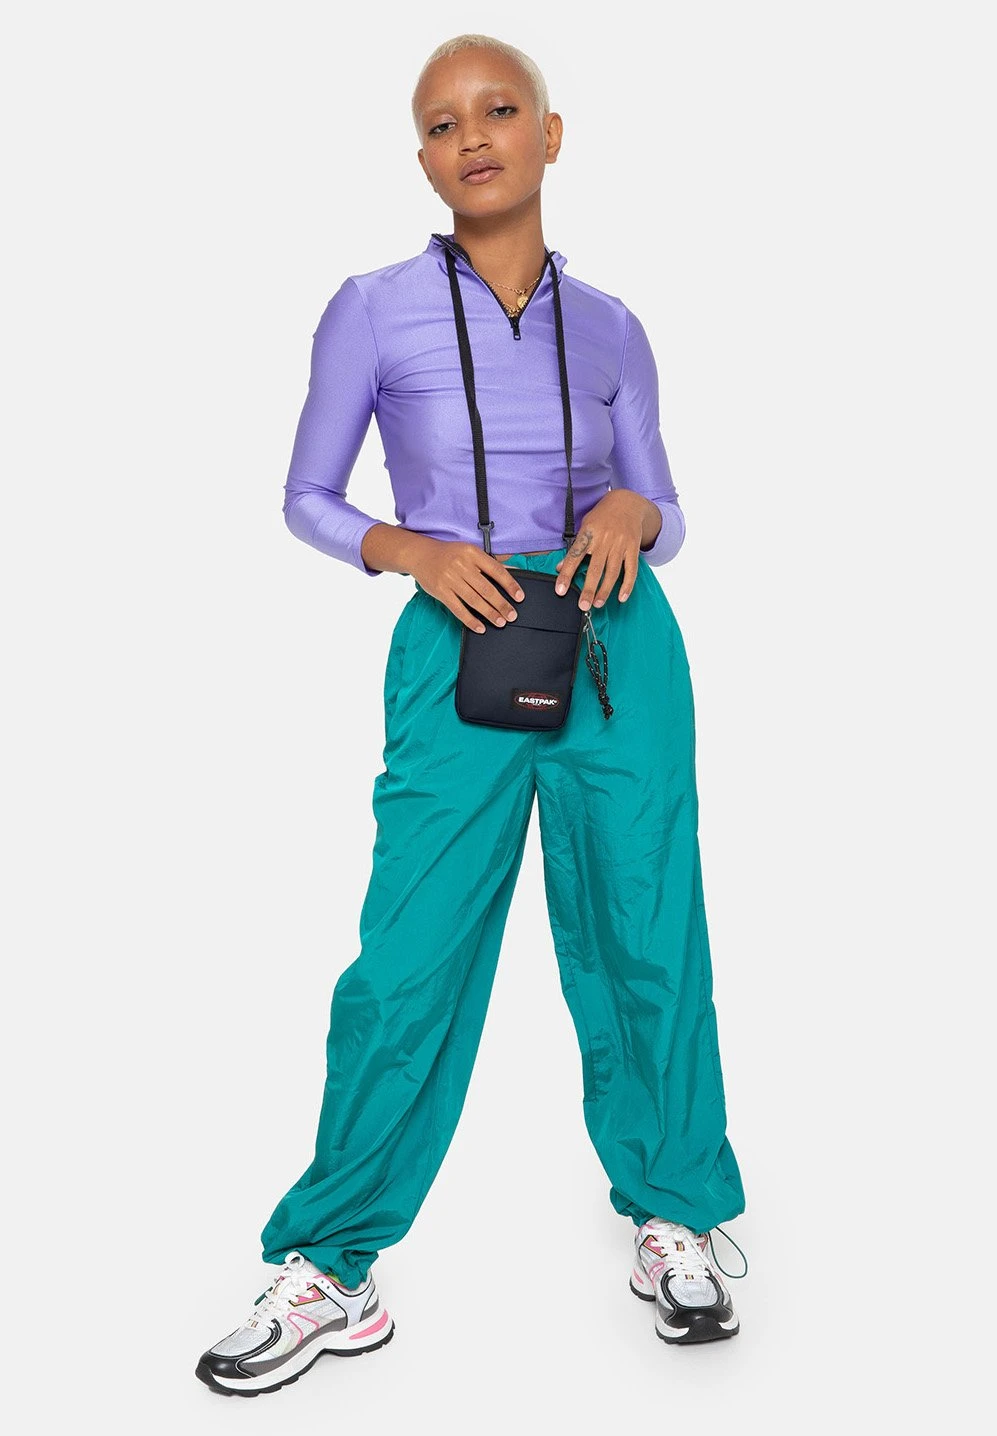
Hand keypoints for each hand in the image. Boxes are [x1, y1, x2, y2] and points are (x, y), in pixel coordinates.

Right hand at [408, 538, 525, 634]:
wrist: (420, 554)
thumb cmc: (448, 554)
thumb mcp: (469, 552)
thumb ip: (487, 563)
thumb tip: (510, 575)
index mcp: (472, 553)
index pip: (496, 570)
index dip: (510, 585)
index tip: (519, 596)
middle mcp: (461, 565)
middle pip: (486, 588)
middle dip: (501, 604)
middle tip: (512, 615)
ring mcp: (450, 579)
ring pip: (474, 600)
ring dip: (489, 613)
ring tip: (500, 622)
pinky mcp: (440, 591)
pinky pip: (458, 609)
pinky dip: (470, 620)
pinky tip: (480, 627)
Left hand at [554, 490, 660, 607]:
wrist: (628, 503)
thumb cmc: (602, 516)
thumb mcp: (585, 527)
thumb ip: (575, 548)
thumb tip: (561, 567)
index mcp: (589, 533)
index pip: (575, 557)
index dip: (567, 574)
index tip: (560, 590)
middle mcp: (605, 539)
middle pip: (595, 568)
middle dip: (588, 589)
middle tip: (583, 605)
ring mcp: (621, 544)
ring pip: (612, 571)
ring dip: (605, 590)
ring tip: (597, 604)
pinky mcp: (633, 548)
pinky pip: (631, 569)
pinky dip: (627, 585)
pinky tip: (621, 597)